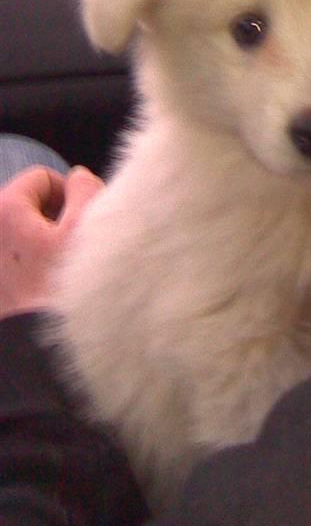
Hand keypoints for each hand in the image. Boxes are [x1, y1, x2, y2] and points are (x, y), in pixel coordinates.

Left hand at [0, 165, 103, 319]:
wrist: (40, 348)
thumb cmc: (62, 285)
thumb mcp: (87, 226)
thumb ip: (86, 189)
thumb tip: (79, 178)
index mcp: (6, 208)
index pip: (42, 177)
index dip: (67, 193)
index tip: (78, 223)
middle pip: (31, 204)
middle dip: (54, 219)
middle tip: (70, 248)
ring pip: (26, 231)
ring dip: (45, 242)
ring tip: (58, 269)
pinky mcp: (0, 279)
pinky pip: (18, 255)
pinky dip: (33, 263)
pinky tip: (45, 284)